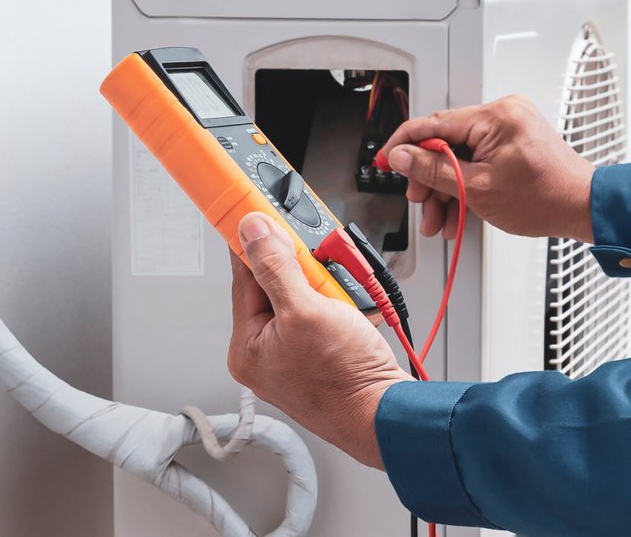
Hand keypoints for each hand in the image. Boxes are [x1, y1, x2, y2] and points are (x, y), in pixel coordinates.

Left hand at [226, 211, 411, 469]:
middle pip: (276, 285)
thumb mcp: (305, 310)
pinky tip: (352, 312)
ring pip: (304, 298)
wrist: (387, 416)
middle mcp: (265, 354)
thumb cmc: (345, 380)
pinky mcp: (321, 357)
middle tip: (321, 267)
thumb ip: (275, 267)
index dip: (256, 242)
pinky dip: (340, 306)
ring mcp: (293, 357)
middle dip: (304, 271)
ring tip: (342, 297)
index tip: (256, 213)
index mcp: (246, 347)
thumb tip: (252, 233)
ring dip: (327, 289)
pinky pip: (324, 315)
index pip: (243, 278)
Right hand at [378, 95, 596, 242]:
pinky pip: (477, 158)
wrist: (581, 207)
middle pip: (444, 142)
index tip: (386, 160)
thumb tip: (401, 156)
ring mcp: (509, 126)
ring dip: (446, 188)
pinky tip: (459, 209)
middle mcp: (502, 113)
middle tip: (421, 200)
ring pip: (459, 155)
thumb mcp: (477, 188)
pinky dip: (466, 183)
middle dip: (429, 178)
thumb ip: (432, 170)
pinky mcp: (513, 140)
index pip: (432, 124)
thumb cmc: (545, 197)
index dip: (403, 145)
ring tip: (441, 218)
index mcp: (494, 117)